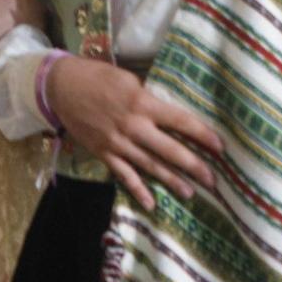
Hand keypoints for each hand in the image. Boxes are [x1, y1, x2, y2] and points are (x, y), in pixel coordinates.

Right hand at [47, 56, 222, 209]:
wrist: (61, 87)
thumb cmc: (99, 77)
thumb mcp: (130, 80)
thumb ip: (150, 100)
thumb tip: (170, 114)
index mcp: (144, 104)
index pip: (181, 121)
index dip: (202, 134)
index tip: (220, 146)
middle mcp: (133, 126)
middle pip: (170, 150)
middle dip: (194, 166)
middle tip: (213, 180)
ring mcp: (118, 143)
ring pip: (150, 166)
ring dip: (171, 181)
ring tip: (191, 193)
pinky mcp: (103, 153)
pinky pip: (124, 175)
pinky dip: (138, 190)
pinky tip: (151, 204)